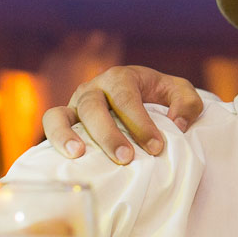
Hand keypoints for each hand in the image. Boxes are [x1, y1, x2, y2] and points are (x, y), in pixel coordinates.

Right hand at [42, 65, 203, 164]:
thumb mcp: (180, 93)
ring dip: (67, 135)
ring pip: (61, 114)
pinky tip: (65, 159)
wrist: (140, 97)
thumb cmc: (160, 97)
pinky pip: (49, 125)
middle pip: (93, 107)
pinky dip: (53, 139)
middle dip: (109, 134)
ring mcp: (75, 104)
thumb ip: (187, 103)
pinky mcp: (64, 120)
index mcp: (121, 77)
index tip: (156, 147)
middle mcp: (94, 88)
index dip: (140, 123)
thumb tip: (176, 124)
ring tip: (78, 155)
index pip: (127, 98)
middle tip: (126, 158)